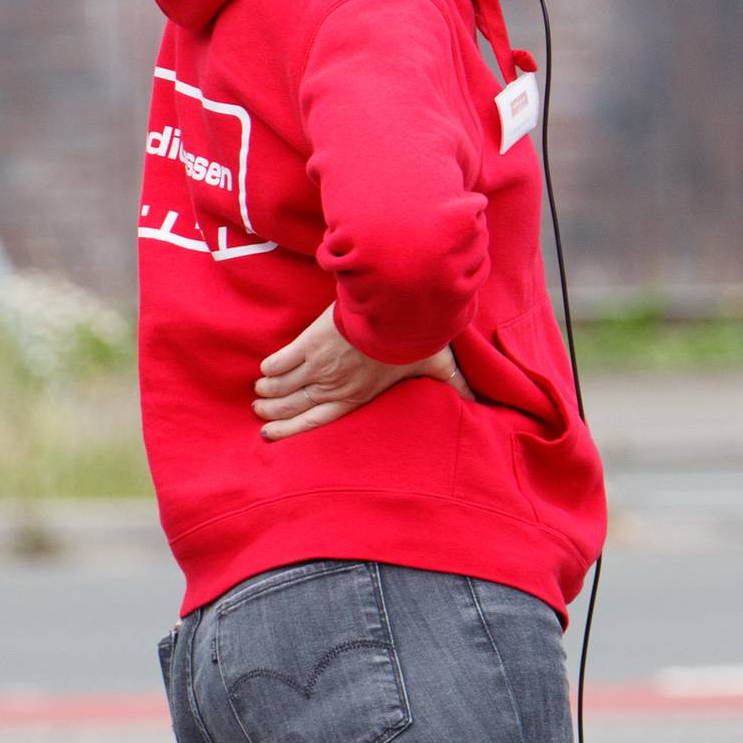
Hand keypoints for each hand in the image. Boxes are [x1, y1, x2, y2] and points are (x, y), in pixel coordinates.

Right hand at [252, 305, 474, 440]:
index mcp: (358, 397)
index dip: (292, 431)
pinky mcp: (310, 342)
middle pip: (293, 406)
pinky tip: (264, 369)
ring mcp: (319, 366)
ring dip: (269, 390)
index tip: (272, 435)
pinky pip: (281, 361)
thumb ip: (455, 386)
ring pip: (282, 385)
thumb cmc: (417, 338)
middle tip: (262, 411)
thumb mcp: (439, 365)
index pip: (317, 422)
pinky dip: (270, 366)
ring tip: (260, 392)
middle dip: (274, 410)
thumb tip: (482, 403)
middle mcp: (334, 386)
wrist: (397, 307)